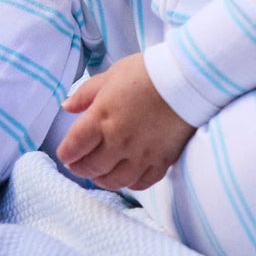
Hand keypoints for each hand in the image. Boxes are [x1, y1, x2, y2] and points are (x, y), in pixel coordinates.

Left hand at [57, 53, 194, 190]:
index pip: (73, 147)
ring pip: (113, 181)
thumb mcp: (111, 75)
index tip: (66, 152)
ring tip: (100, 173)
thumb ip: (86, 94)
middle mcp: (118, 141)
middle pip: (90, 167)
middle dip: (80, 168)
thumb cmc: (148, 72)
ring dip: (102, 179)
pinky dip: (131, 183)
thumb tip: (66, 106)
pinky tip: (127, 175)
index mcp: (100, 118)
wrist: (189, 77)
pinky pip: (142, 183)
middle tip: (79, 164)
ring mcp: (140, 154)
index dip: (66, 153)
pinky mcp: (162, 160)